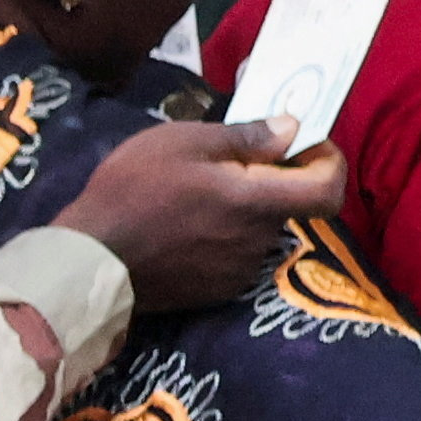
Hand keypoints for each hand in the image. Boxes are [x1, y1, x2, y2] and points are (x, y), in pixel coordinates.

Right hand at [46, 116, 351, 313]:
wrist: (91, 260)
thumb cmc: (133, 190)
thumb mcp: (184, 142)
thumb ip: (247, 137)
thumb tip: (292, 129)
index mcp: (257, 202)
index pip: (328, 190)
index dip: (329, 163)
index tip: (307, 145)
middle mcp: (258, 242)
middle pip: (286, 205)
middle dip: (268, 179)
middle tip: (224, 160)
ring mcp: (238, 271)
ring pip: (257, 229)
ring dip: (241, 209)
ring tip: (192, 194)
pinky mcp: (216, 291)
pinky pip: (234, 254)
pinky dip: (221, 236)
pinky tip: (182, 226)